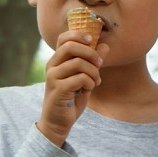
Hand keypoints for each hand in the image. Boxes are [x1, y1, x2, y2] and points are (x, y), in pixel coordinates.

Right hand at [37, 30, 109, 145]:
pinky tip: (88, 90)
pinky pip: (80, 78)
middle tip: (99, 64)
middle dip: (91, 53)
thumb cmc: (72, 99)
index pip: (64, 38)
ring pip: (78, 63)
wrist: (58, 121)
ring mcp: (53, 77)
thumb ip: (93, 62)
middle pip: (71, 46)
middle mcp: (52, 65)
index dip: (78, 35)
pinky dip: (90, 83)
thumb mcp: (86, 78)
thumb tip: (105, 45)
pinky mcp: (57, 89)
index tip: (92, 40)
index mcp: (57, 60)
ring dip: (93, 72)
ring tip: (95, 82)